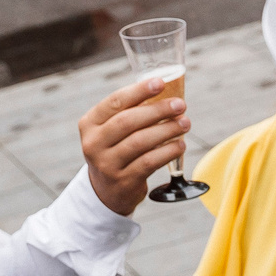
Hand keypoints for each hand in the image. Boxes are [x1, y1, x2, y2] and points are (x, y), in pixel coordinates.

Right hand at [80, 73, 190, 216]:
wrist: (107, 192)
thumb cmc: (117, 151)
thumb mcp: (112, 131)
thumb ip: (130, 112)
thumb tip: (166, 91)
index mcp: (90, 124)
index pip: (114, 102)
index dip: (139, 91)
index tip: (161, 82)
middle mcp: (93, 144)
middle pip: (128, 121)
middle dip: (158, 110)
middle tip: (180, 105)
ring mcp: (106, 164)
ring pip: (140, 142)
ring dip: (167, 130)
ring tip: (185, 123)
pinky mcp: (123, 181)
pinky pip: (149, 162)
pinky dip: (168, 151)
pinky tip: (180, 145)